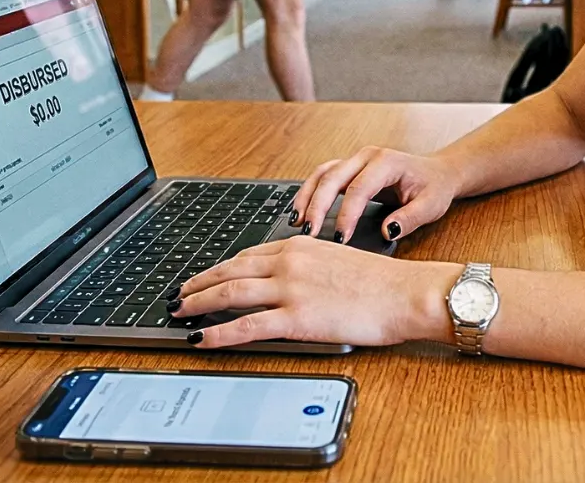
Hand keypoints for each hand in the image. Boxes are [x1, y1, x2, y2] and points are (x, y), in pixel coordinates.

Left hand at [173, 237, 458, 348]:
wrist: (405, 293)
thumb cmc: (382, 283)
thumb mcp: (338, 260)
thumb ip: (309, 266)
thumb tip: (289, 282)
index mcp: (300, 245)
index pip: (247, 255)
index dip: (219, 268)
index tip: (204, 277)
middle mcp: (289, 261)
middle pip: (230, 270)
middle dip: (199, 283)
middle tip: (179, 294)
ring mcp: (290, 288)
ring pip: (229, 293)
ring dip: (198, 303)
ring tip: (180, 312)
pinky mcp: (295, 317)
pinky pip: (245, 326)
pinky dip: (217, 332)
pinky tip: (201, 338)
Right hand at [292, 147, 461, 243]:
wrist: (438, 173)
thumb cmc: (434, 187)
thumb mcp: (431, 206)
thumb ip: (409, 219)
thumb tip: (387, 231)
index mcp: (386, 162)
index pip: (359, 189)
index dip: (346, 215)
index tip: (340, 239)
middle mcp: (366, 157)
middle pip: (332, 178)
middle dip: (317, 206)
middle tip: (310, 233)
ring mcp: (355, 161)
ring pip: (322, 174)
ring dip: (307, 197)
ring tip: (298, 223)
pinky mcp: (349, 169)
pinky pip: (323, 177)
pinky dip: (310, 193)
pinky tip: (302, 212)